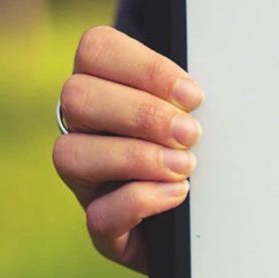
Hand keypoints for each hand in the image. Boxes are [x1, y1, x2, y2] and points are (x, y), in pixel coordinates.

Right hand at [53, 25, 203, 271]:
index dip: (143, 68)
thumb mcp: (198, 112)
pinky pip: (98, 213)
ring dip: (136, 157)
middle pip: (77, 97)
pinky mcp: (102, 228)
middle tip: (190, 134)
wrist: (208, 220)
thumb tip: (196, 93)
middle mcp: (82, 129)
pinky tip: (176, 193)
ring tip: (185, 167)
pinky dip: (140, 200)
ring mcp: (85, 180)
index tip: (191, 95)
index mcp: (104, 85)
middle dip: (141, 114)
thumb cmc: (202, 149)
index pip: (94, 50)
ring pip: (70, 154)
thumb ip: (188, 95)